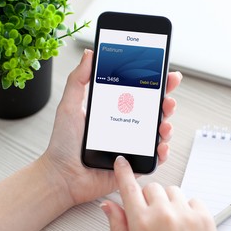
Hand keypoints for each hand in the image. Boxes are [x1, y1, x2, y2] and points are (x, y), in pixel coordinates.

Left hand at [41, 49, 181, 205]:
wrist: (62, 175)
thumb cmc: (63, 143)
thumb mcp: (69, 105)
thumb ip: (79, 79)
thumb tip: (90, 54)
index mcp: (115, 110)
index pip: (139, 93)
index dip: (155, 83)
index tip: (165, 73)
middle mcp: (126, 125)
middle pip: (154, 111)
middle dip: (166, 102)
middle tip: (168, 98)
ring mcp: (132, 145)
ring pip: (158, 133)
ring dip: (167, 125)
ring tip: (164, 122)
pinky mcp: (134, 164)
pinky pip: (154, 157)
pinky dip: (162, 151)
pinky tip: (161, 145)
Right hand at [100, 156, 217, 230]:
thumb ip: (118, 226)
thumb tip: (108, 206)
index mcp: (142, 223)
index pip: (128, 187)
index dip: (123, 172)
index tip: (122, 162)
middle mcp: (163, 214)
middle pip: (151, 187)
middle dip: (149, 199)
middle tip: (152, 217)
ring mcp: (185, 214)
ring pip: (172, 190)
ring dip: (169, 202)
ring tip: (170, 223)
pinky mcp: (204, 216)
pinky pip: (192, 199)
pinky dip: (188, 209)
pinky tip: (185, 225)